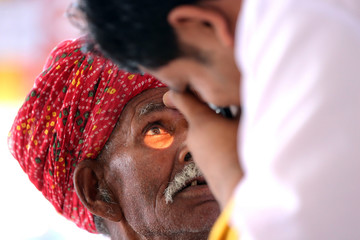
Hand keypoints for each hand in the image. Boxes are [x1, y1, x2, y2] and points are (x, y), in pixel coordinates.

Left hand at [163, 90, 242, 208]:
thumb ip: (237, 105)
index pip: (181, 98)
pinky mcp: (204, 165)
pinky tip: (236, 148)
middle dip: (212, 110)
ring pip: (205, 131)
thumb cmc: (243, 152)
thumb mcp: (245, 122)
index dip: (182, 88)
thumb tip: (234, 95)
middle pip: (198, 114)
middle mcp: (193, 135)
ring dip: (217, 127)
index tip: (184, 83)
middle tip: (231, 108)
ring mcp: (197, 152)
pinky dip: (219, 142)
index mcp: (200, 121)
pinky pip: (209, 145)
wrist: (240, 193)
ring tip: (238, 131)